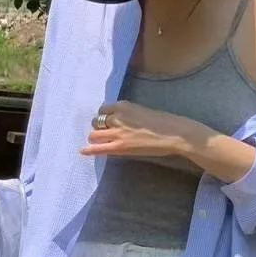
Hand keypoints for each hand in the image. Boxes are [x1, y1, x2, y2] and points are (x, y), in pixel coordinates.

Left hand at [81, 101, 196, 159]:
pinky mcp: (119, 147)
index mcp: (123, 106)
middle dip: (99, 127)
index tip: (106, 121)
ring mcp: (116, 133)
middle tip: (104, 132)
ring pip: (94, 134)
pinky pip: (98, 148)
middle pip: (97, 121)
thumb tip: (122, 122)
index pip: (104, 109)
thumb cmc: (164, 122)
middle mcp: (117, 117)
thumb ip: (129, 115)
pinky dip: (88, 150)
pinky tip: (82, 151)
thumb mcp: (142, 111)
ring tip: (100, 141)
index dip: (104, 116)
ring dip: (96, 137)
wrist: (173, 133)